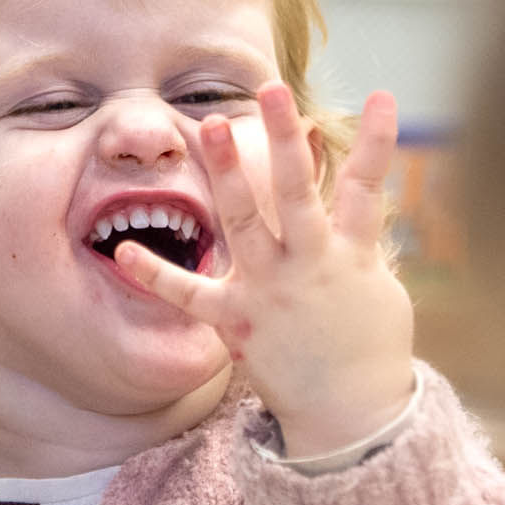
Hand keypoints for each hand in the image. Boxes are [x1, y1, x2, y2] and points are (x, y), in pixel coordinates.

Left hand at [116, 85, 415, 456]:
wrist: (353, 414)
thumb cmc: (367, 345)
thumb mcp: (377, 285)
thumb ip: (360, 237)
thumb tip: (358, 195)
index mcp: (352, 255)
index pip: (368, 186)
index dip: (378, 141)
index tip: (381, 95)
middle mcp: (310, 264)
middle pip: (298, 191)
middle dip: (284, 139)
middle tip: (269, 90)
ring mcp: (271, 290)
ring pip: (246, 222)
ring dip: (227, 173)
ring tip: (207, 125)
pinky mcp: (238, 320)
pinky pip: (191, 295)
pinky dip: (158, 275)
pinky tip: (123, 253)